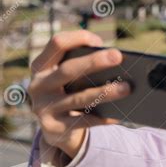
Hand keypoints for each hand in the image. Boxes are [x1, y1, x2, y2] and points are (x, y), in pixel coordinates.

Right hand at [27, 30, 130, 158]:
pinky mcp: (55, 128)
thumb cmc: (69, 91)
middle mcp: (38, 85)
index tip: (99, 41)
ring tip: (127, 87)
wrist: (55, 128)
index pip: (57, 43)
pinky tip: (119, 114)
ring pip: (79, 98)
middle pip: (68, 69)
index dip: (78, 38)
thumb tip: (116, 60)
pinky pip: (85, 121)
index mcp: (42, 66)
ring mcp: (44, 108)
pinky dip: (104, 117)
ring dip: (105, 92)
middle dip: (94, 62)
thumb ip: (84, 65)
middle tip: (118, 56)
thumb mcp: (69, 77)